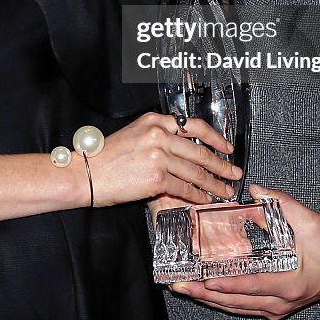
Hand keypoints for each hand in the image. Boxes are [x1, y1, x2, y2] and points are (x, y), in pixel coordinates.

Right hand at [91, 112, 242, 208]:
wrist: (86, 173)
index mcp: (155, 120)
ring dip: (213, 184)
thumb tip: (184, 151)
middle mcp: (158, 134)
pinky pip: (184, 187)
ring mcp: (158, 155)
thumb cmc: (106, 157)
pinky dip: (197, 195)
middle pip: (199, 150)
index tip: (227, 148)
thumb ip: (159, 137)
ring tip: (224, 191)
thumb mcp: (135, 134)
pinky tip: (204, 199)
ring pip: (195, 171)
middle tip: (233, 173)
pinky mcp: (156, 178)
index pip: (193, 125)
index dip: (214, 138)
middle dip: (221, 165)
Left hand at [170, 186, 319, 319]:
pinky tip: (207, 295)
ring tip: (186, 288)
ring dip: (209, 299)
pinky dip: (223, 302)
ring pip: (236, 308)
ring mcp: (275, 308)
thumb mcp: (308, 219)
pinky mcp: (273, 308)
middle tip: (181, 284)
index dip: (227, 284)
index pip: (250, 285)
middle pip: (236, 301)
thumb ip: (281, 202)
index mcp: (287, 281)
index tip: (206, 280)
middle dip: (205, 293)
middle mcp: (279, 300)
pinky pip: (243, 308)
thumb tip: (255, 190)